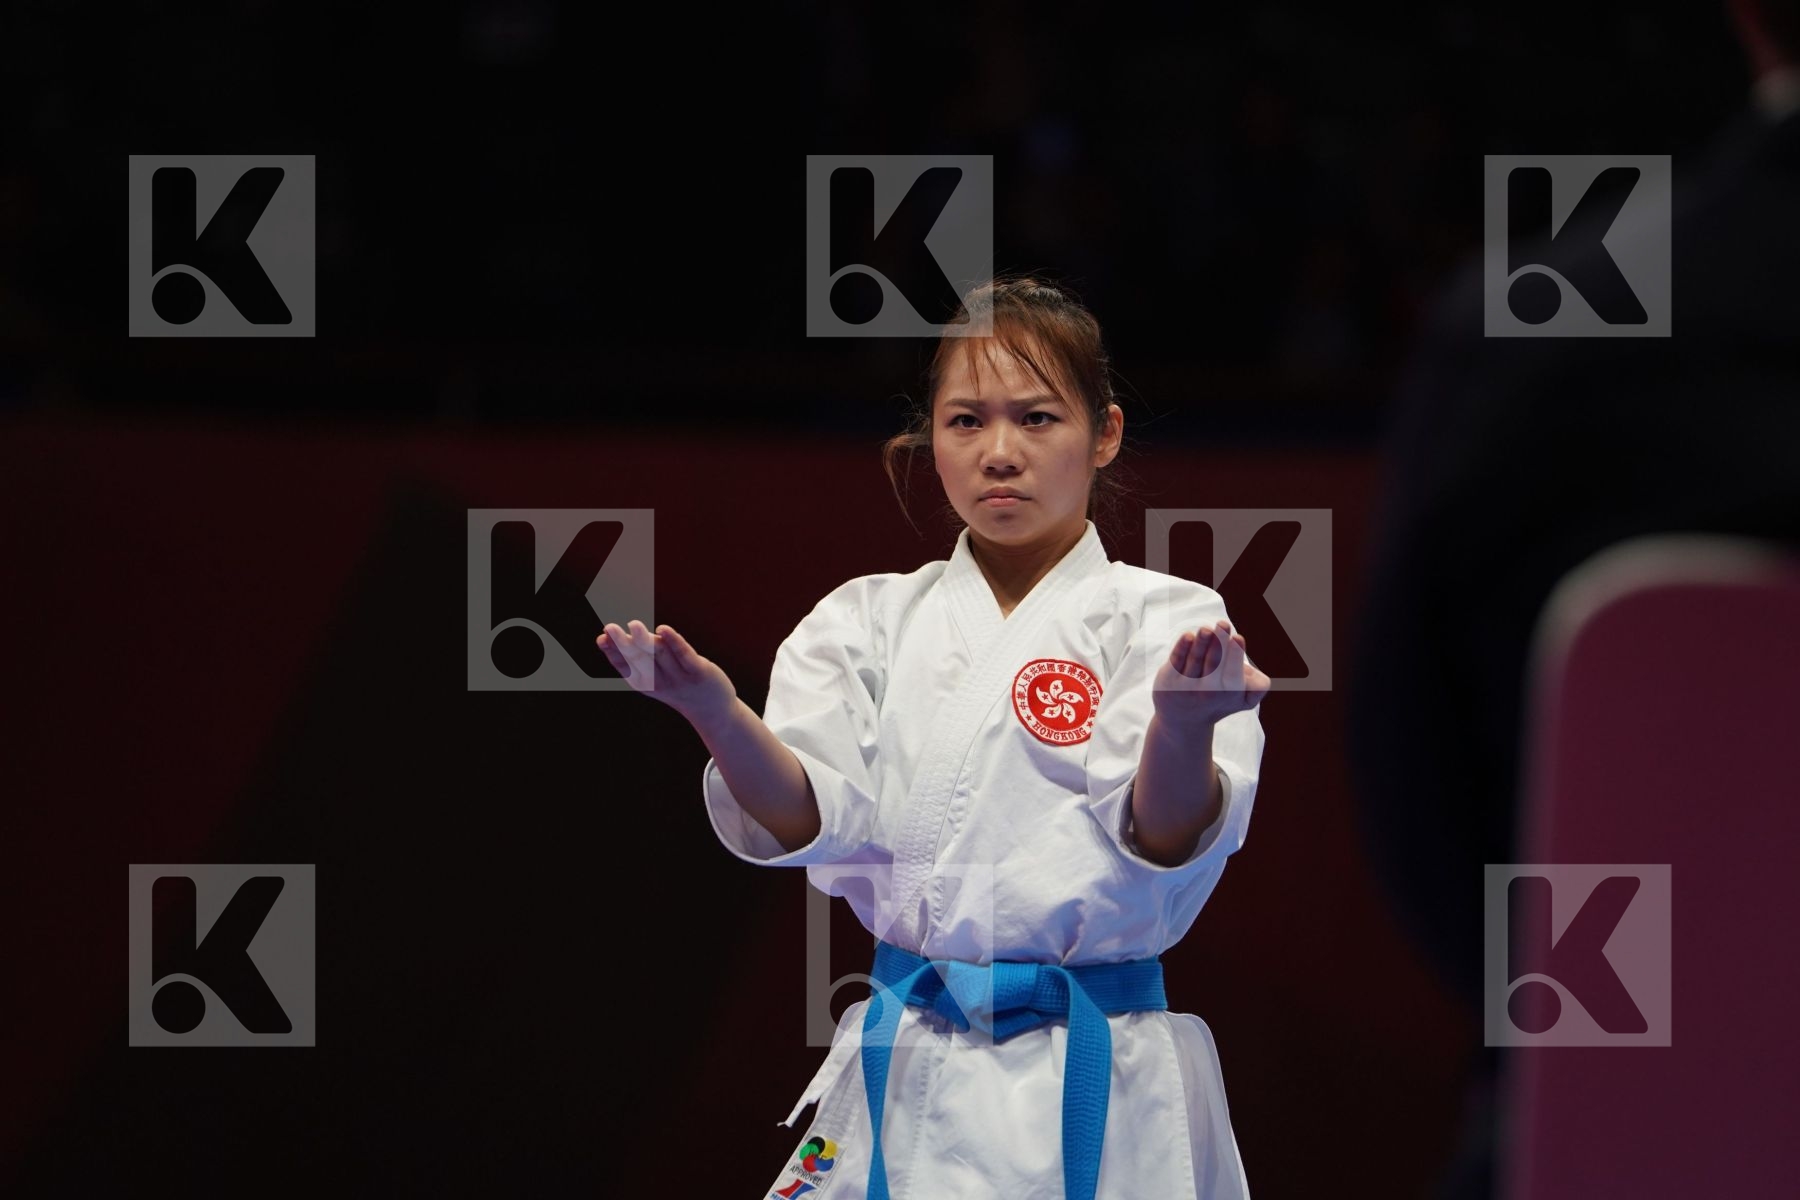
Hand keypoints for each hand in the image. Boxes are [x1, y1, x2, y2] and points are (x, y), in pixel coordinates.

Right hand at [597, 620, 737, 726]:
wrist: (713, 710)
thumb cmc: (681, 686)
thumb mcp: (659, 677)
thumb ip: (644, 657)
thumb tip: (624, 634)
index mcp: (647, 684)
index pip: (626, 668)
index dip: (613, 653)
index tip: (601, 639)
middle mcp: (661, 682)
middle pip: (640, 660)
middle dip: (624, 644)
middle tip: (609, 628)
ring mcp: (680, 678)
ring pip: (660, 655)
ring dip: (646, 640)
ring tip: (634, 625)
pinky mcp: (699, 672)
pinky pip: (684, 655)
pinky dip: (674, 641)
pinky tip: (663, 629)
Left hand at [1151, 618, 1270, 727]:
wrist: (1184, 720)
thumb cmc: (1220, 700)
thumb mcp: (1243, 700)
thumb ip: (1258, 688)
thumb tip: (1261, 678)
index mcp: (1229, 693)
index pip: (1233, 672)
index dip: (1235, 655)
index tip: (1238, 638)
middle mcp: (1207, 692)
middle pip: (1214, 663)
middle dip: (1219, 643)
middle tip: (1223, 624)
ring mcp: (1186, 686)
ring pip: (1195, 660)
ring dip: (1201, 644)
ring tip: (1206, 629)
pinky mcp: (1168, 680)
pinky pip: (1176, 662)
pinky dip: (1181, 649)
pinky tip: (1188, 636)